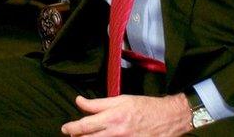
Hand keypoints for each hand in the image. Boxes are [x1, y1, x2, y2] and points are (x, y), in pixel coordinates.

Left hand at [60, 94, 190, 136]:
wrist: (168, 117)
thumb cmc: (144, 106)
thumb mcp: (120, 100)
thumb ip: (97, 104)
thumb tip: (79, 101)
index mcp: (112, 117)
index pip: (85, 125)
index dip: (72, 128)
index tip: (65, 128)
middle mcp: (116, 132)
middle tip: (72, 135)